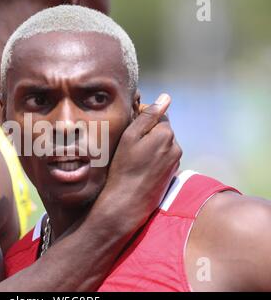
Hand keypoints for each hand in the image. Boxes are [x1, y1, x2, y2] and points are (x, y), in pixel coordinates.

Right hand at [93, 93, 181, 232]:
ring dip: (150, 145)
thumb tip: (166, 98)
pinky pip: (163, 157)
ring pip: (162, 144)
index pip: (158, 115)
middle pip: (161, 129)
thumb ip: (149, 116)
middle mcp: (175, 146)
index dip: (141, 118)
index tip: (128, 128)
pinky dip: (153, 158)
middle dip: (147, 132)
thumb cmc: (124, 167)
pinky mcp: (171, 173)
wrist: (127, 201)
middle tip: (129, 143)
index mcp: (166, 134)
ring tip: (133, 157)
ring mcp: (175, 161)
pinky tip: (140, 167)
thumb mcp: (130, 137)